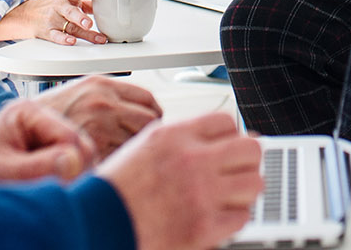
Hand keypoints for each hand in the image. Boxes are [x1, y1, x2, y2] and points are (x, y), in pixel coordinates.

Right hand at [0, 0, 108, 45]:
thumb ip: (86, 3)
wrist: (27, 14)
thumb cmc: (54, 6)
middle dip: (81, 17)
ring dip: (84, 33)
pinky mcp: (47, 32)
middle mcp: (59, 8)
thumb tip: (105, 6)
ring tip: (95, 37)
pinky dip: (64, 40)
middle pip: (71, 12)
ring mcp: (53, 20)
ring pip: (69, 27)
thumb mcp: (68, 0)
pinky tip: (72, 41)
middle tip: (90, 23)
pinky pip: (56, 36)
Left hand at [0, 100, 96, 188]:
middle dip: (71, 172)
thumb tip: (74, 162)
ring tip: (43, 192)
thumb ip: (37, 166)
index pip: (69, 137)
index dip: (69, 164)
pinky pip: (76, 168)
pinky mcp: (54, 153)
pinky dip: (67, 182)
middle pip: (81, 147)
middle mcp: (43, 120)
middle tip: (49, 192)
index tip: (58, 187)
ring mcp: (50, 136)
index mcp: (27, 112)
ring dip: (69, 179)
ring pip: (82, 159)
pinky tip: (49, 190)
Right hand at [34, 75, 162, 152]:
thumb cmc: (46, 118)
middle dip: (146, 133)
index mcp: (100, 85)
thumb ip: (106, 97)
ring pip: (138, 140)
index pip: (147, 99)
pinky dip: (118, 161)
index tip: (150, 123)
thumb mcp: (78, 93)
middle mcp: (102, 101)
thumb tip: (134, 107)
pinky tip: (107, 161)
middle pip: (149, 120)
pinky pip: (121, 156)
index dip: (152, 114)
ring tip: (121, 154)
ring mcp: (99, 123)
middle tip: (139, 143)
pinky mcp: (93, 146)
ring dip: (133, 149)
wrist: (16, 131)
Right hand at [100, 114, 263, 249]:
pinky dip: (233, 218)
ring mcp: (201, 194)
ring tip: (229, 195)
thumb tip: (213, 139)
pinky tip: (218, 216)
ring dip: (244, 190)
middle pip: (251, 149)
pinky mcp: (203, 227)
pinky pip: (242, 217)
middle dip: (247, 160)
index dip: (231, 136)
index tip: (228, 147)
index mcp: (175, 136)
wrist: (96, 224)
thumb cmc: (113, 190)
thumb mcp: (143, 146)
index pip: (227, 123)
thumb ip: (179, 139)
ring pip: (254, 183)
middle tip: (237, 170)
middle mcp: (191, 160)